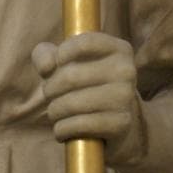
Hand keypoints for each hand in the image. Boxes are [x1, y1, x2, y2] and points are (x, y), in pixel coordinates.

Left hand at [32, 31, 147, 162]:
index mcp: (119, 49)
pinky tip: (62, 129)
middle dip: (50, 90)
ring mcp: (125, 98)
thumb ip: (46, 55)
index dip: (61, 54)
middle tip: (51, 97)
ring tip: (56, 114)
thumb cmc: (88, 87)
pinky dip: (62, 129)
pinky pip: (78, 125)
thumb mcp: (68, 64)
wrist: (121, 124)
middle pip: (69, 77)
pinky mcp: (120, 124)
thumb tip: (47, 67)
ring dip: (54, 112)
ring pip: (71, 104)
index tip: (57, 65)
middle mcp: (126, 70)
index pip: (84, 42)